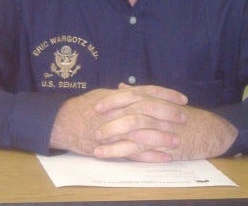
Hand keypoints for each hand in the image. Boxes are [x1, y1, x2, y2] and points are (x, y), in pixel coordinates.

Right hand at [49, 84, 187, 160]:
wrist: (63, 122)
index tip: (182, 98)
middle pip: (149, 110)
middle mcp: (119, 110)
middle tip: (184, 117)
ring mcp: (115, 129)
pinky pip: (134, 153)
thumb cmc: (84, 106)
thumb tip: (138, 91)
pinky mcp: (111, 147)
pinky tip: (165, 157)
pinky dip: (151, 156)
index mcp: (120, 96)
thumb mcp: (104, 94)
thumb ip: (123, 93)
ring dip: (162, 137)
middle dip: (169, 113)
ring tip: (178, 141)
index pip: (148, 92)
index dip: (167, 95)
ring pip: (143, 132)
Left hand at [95, 84, 236, 161]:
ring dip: (112, 137)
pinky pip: (138, 149)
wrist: (208, 130)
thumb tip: (121, 86)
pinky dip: (120, 152)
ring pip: (132, 130)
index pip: (131, 95)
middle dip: (110, 119)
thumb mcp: (163, 101)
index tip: (97, 105)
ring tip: (95, 145)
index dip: (113, 100)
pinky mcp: (162, 145)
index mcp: (155, 98)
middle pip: (130, 110)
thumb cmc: (183, 116)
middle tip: (93, 124)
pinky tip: (107, 156)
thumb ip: (141, 93)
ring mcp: (160, 128)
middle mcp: (157, 110)